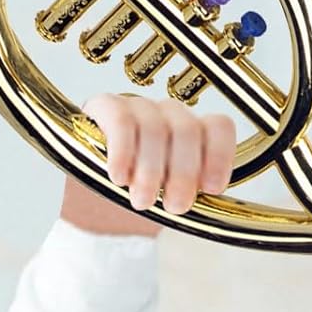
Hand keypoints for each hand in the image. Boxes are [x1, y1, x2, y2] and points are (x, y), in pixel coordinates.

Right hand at [60, 95, 238, 235]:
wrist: (91, 201)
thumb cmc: (136, 195)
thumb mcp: (168, 197)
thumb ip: (189, 192)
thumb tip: (206, 194)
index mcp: (193, 133)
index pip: (218, 127)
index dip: (219, 156)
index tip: (211, 188)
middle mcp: (169, 114)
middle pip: (188, 129)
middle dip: (183, 172)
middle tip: (175, 205)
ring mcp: (139, 107)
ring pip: (155, 128)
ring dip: (151, 170)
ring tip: (143, 200)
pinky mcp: (106, 106)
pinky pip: (122, 122)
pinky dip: (123, 152)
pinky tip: (119, 177)